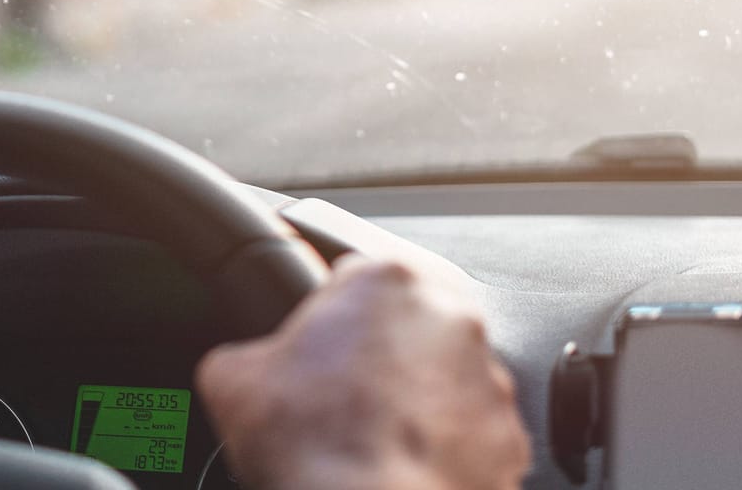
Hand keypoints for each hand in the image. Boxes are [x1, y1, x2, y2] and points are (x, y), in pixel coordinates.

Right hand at [196, 257, 529, 489]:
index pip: (349, 276)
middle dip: (377, 355)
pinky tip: (405, 465)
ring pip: (444, 378)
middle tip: (339, 398)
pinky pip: (472, 433)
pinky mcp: (510, 437)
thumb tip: (240, 369)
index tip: (312, 349)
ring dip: (415, 399)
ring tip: (373, 439)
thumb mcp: (231, 378)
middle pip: (404, 324)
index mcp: (384, 280)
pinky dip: (445, 447)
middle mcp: (449, 318)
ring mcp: (487, 380)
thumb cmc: (309, 442)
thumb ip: (242, 352)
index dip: (322, 315)